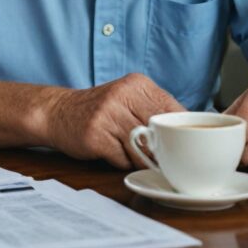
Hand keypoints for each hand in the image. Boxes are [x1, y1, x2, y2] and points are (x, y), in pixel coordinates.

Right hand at [45, 73, 184, 168]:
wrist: (57, 112)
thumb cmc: (100, 111)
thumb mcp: (128, 99)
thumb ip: (155, 111)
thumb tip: (190, 137)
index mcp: (137, 84)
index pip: (175, 112)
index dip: (179, 134)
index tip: (181, 145)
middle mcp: (122, 95)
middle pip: (160, 134)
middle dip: (162, 150)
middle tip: (159, 156)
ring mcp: (107, 114)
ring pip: (143, 150)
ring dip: (142, 160)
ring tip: (133, 154)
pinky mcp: (95, 135)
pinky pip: (123, 160)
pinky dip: (122, 163)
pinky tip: (113, 153)